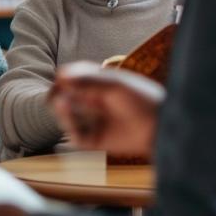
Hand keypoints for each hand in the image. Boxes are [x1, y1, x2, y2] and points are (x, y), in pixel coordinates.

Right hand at [49, 62, 163, 158]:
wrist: (160, 127)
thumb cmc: (142, 101)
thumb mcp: (114, 86)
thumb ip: (87, 81)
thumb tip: (60, 75)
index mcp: (99, 85)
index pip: (72, 79)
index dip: (63, 79)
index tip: (61, 79)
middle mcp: (94, 103)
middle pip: (65, 98)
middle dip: (57, 96)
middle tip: (55, 96)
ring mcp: (94, 121)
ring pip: (67, 117)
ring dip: (63, 111)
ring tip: (64, 104)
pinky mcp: (96, 140)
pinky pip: (75, 136)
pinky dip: (69, 127)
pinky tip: (70, 120)